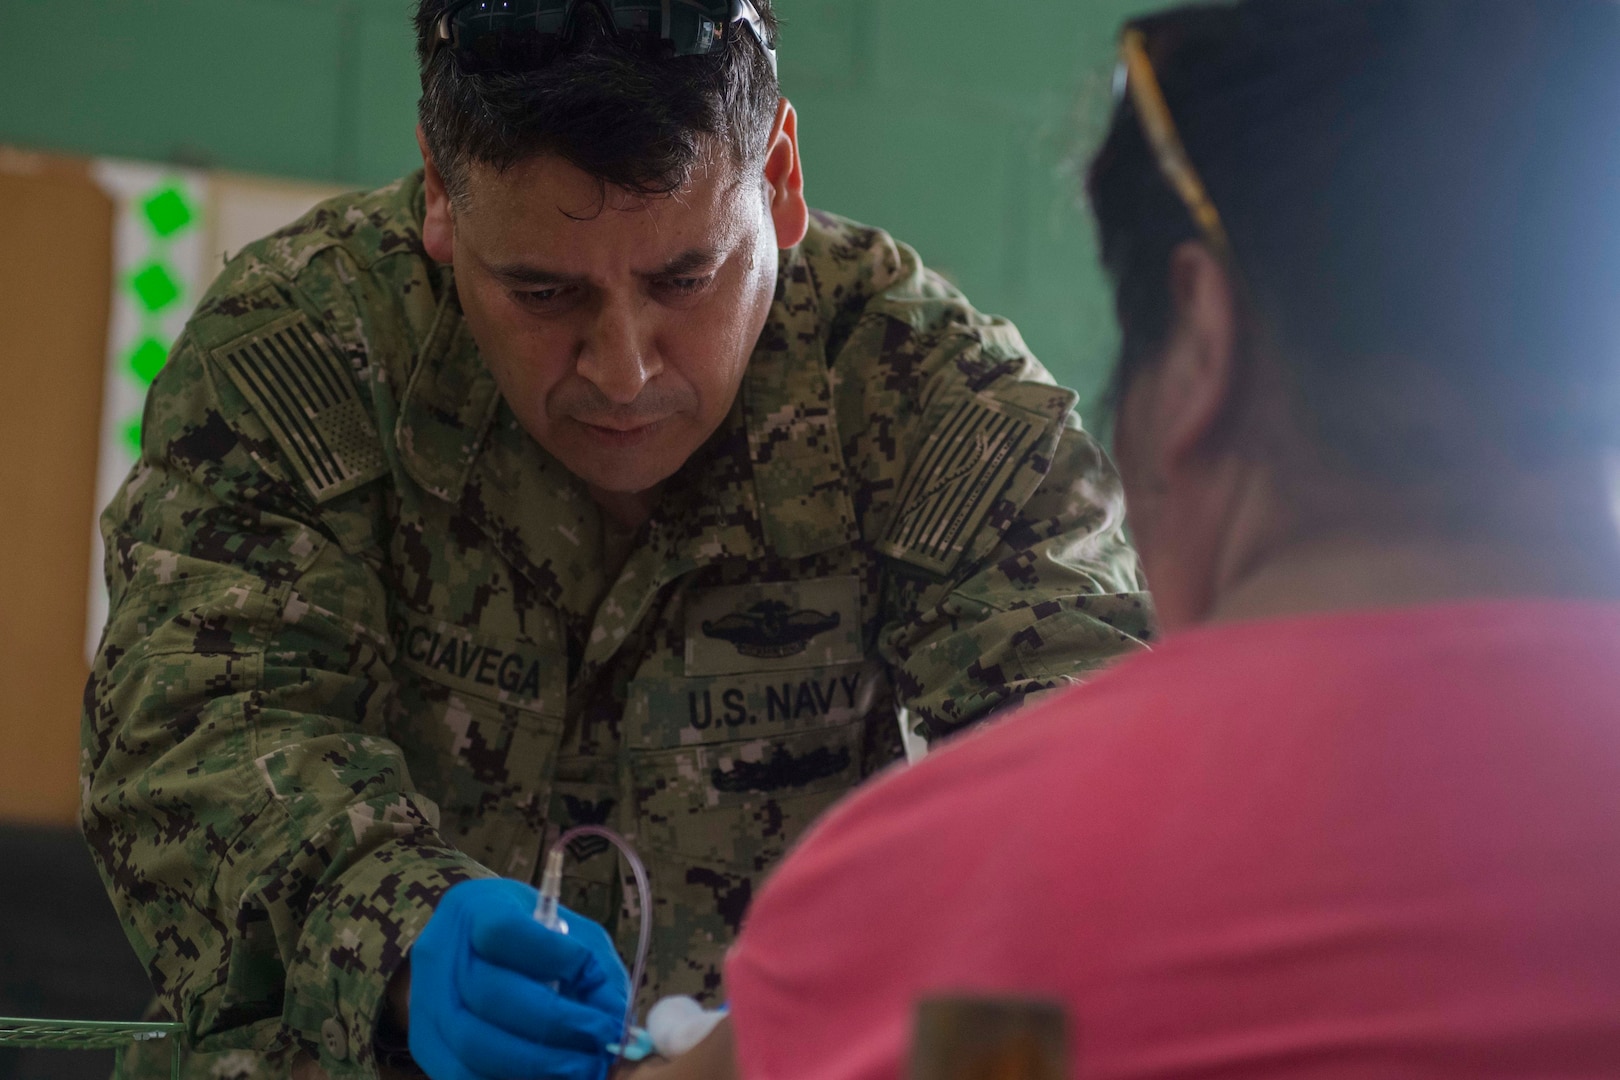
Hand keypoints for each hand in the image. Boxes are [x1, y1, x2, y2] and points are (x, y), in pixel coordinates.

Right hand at [409, 878, 629, 1079]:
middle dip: (554, 1023)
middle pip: (489, 994)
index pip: (502, 931)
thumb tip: (616, 1021)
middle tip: (601, 1040)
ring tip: (584, 1068)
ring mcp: (425, 1004)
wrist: (473, 954)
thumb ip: (595, 969)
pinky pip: (464, 1076)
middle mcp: (440, 955)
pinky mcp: (427, 1047)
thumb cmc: (532, 938)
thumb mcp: (567, 932)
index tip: (591, 974)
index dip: (551, 955)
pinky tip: (552, 1078)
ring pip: (473, 1044)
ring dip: (537, 1064)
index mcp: (474, 909)